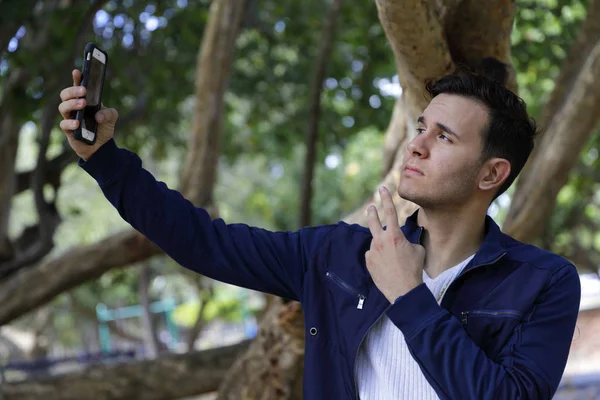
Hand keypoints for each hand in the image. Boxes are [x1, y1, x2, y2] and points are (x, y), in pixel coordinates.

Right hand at [58, 69, 117, 160]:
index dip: (76, 78)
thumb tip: (99, 116)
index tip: (77, 71)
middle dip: (73, 90)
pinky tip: (77, 123)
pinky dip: (70, 123)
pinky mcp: (68, 130)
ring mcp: (70, 118)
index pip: (77, 86)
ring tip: (82, 104)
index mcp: (84, 100)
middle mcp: (74, 107)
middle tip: (83, 91)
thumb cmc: (103, 127)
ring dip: (72, 104)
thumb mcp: (112, 117)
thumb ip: (110, 113)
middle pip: (65, 94)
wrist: (101, 146)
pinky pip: (64, 124)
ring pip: (62, 107)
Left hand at [365, 186, 424, 302]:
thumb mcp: (418, 250)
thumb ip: (409, 240)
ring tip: (392, 258)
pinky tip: (386, 265)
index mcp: (394, 235)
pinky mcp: (368, 261)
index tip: (382, 189)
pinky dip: (378, 256)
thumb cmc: (414, 269)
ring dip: (382, 245)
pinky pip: (373, 254)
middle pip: (373, 221)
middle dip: (372, 212)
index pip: (389, 211)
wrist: (403, 290)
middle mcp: (380, 240)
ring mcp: (372, 251)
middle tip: (371, 207)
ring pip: (376, 242)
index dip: (386, 198)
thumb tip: (406, 239)